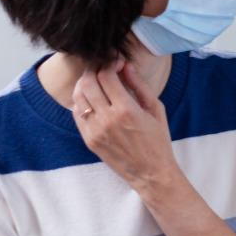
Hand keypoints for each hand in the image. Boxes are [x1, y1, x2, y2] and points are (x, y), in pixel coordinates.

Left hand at [72, 61, 179, 195]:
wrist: (151, 173)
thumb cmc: (158, 141)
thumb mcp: (156, 110)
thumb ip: (139, 86)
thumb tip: (125, 66)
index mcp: (127, 110)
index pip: (106, 76)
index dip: (110, 63)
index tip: (116, 62)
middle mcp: (107, 119)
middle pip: (88, 83)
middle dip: (94, 70)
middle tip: (102, 68)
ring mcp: (95, 130)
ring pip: (78, 97)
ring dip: (84, 84)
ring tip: (95, 81)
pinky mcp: (88, 139)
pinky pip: (77, 113)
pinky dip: (81, 101)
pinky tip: (92, 99)